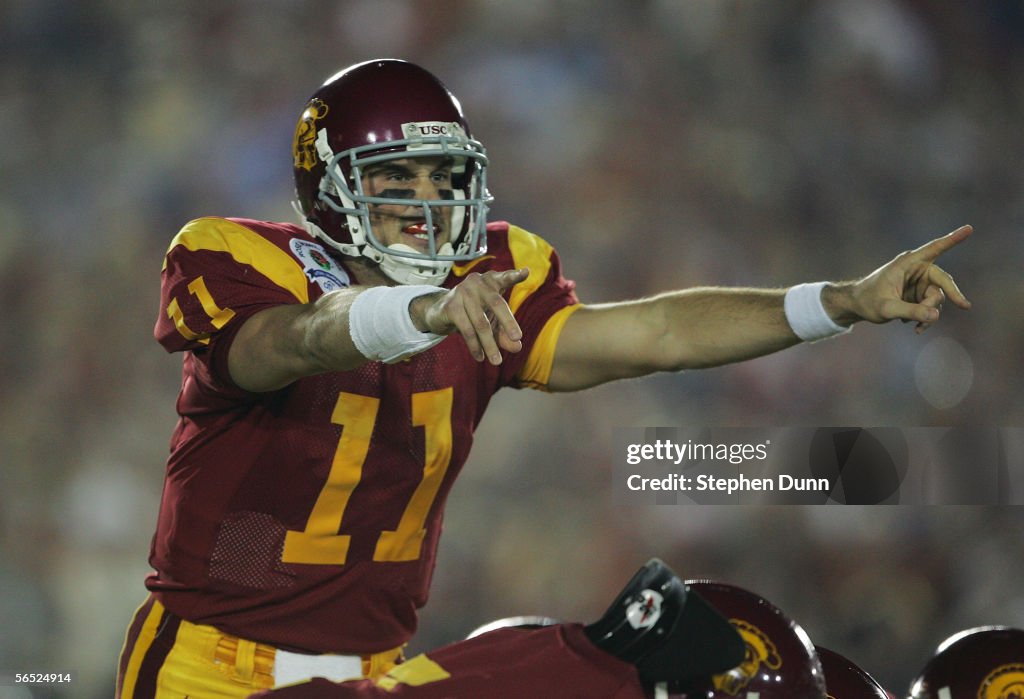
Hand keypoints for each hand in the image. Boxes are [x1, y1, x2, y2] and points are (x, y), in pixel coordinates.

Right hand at [410, 268, 528, 363]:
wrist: (441, 313)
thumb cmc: (473, 313)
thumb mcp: (492, 322)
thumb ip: (505, 334)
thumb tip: (517, 347)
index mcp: (491, 281)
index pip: (504, 278)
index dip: (514, 276)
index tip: (525, 272)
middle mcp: (477, 283)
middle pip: (497, 303)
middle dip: (508, 322)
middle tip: (517, 338)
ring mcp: (462, 292)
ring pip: (481, 322)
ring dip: (489, 344)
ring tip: (497, 361)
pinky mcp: (450, 306)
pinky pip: (467, 329)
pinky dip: (474, 345)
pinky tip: (480, 357)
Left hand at [823, 225, 971, 331]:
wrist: (856, 306)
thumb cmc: (867, 301)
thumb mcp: (886, 309)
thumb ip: (910, 311)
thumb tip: (936, 315)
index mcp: (908, 263)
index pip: (934, 249)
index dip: (953, 239)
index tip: (970, 228)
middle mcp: (916, 269)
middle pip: (942, 280)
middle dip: (950, 295)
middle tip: (965, 306)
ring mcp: (918, 282)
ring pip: (937, 297)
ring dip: (930, 313)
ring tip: (915, 327)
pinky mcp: (918, 293)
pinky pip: (931, 306)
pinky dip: (925, 318)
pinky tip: (914, 328)